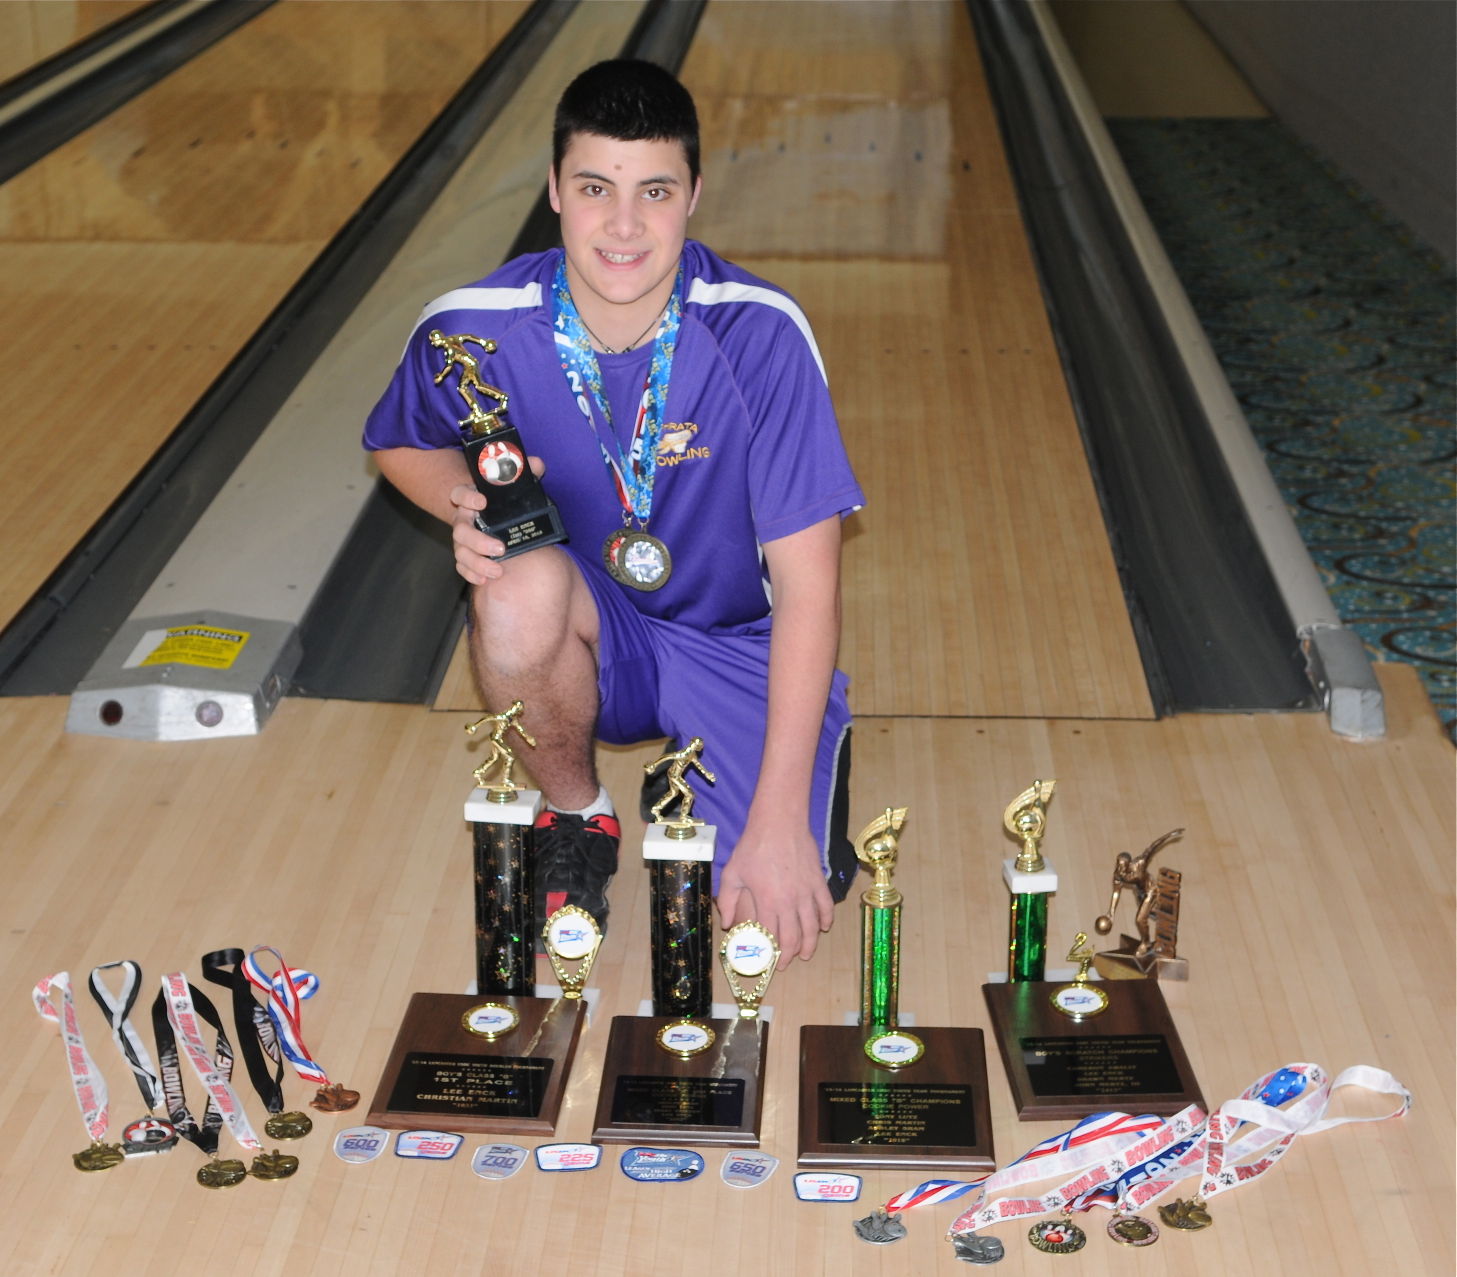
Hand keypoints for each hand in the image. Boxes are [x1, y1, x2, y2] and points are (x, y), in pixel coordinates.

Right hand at [448, 457, 545, 585]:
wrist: (493, 515)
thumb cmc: (503, 499)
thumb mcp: (513, 485)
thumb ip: (525, 472)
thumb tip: (537, 464)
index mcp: (471, 498)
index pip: (459, 494)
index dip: (467, 498)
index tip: (482, 502)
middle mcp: (463, 519)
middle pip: (460, 530)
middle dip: (478, 541)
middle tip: (500, 549)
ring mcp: (463, 540)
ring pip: (461, 552)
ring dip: (477, 563)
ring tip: (497, 571)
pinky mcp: (466, 555)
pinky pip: (462, 566)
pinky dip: (471, 574)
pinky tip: (485, 580)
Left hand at [716, 818, 833, 966]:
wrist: (779, 822)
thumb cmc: (753, 846)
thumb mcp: (732, 872)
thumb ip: (728, 900)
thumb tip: (727, 923)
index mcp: (768, 902)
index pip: (773, 937)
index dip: (773, 954)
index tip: (771, 962)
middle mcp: (790, 902)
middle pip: (794, 937)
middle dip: (791, 955)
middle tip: (788, 963)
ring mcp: (807, 892)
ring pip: (812, 927)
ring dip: (811, 944)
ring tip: (807, 954)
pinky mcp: (818, 882)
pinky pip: (826, 906)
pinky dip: (826, 920)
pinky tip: (823, 927)